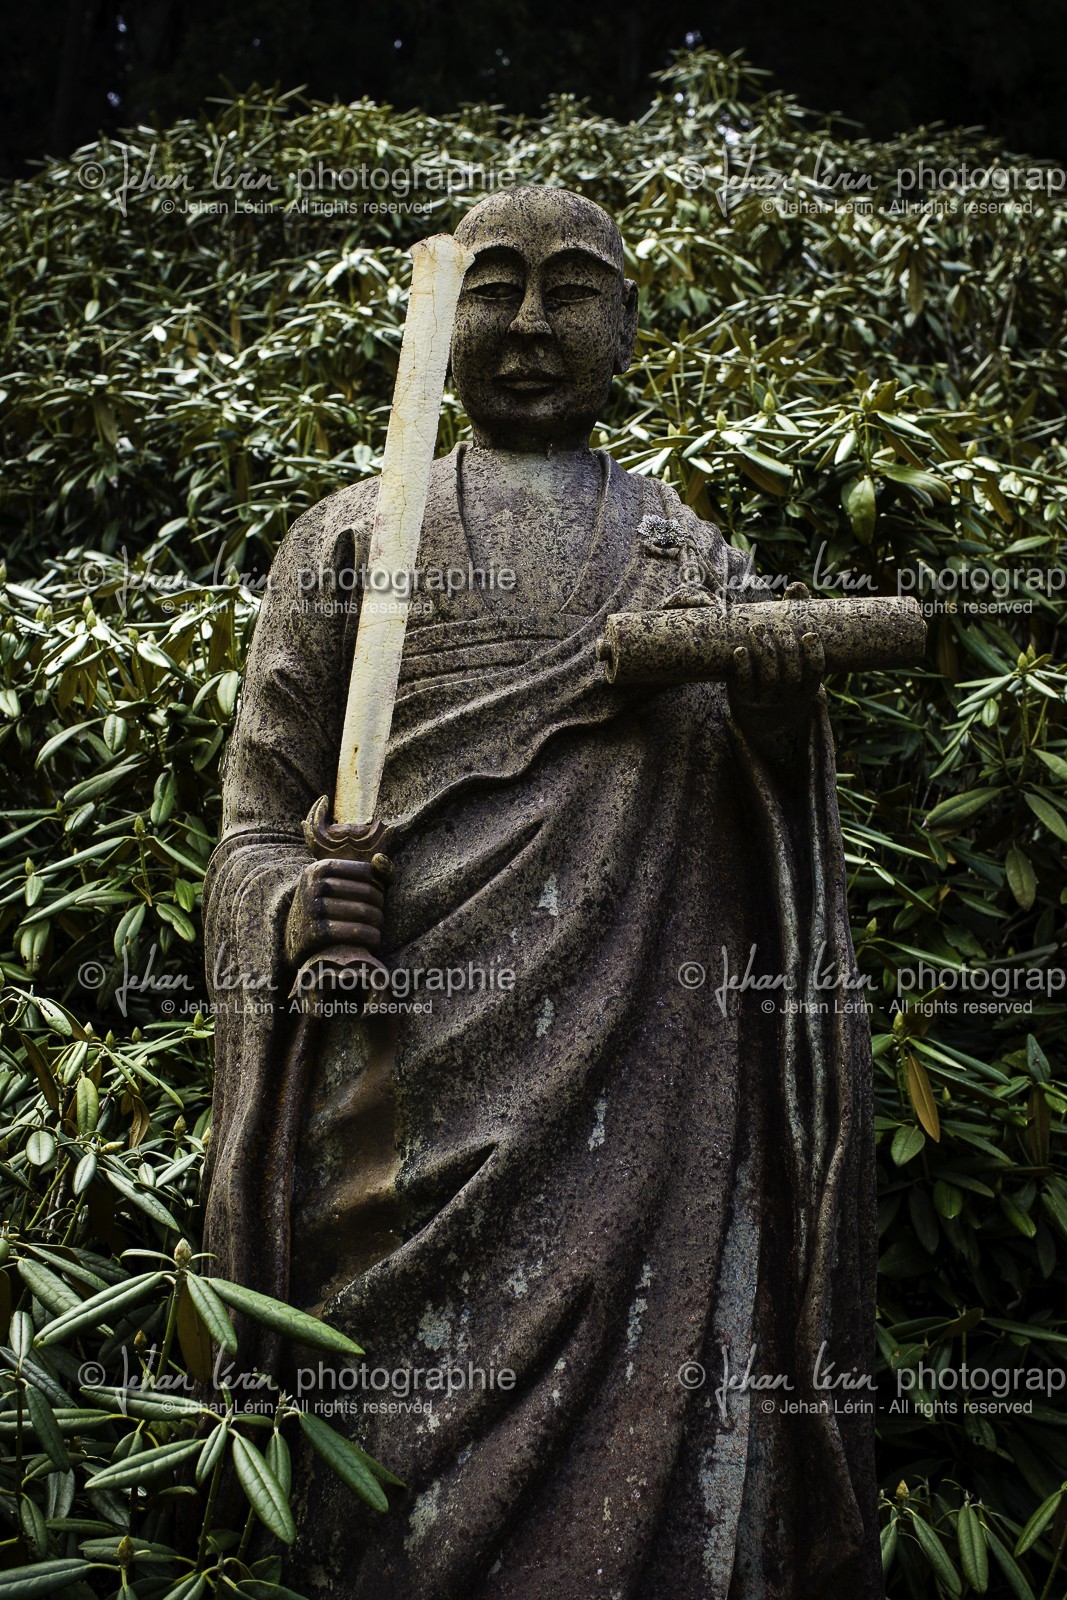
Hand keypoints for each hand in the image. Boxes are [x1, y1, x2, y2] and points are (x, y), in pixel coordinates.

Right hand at [284, 857, 385, 969]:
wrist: (295, 935)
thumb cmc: (325, 904)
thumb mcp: (335, 882)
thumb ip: (365, 870)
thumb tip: (380, 860)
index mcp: (320, 867)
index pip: (365, 871)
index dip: (378, 883)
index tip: (378, 894)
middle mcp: (315, 886)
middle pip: (367, 892)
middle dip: (379, 904)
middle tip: (379, 913)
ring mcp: (312, 909)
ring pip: (363, 912)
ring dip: (377, 921)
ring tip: (378, 925)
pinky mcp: (314, 933)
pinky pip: (353, 932)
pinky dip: (370, 936)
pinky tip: (374, 938)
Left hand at [728, 582, 824, 754]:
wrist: (755, 720)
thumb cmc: (778, 675)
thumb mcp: (789, 656)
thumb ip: (795, 620)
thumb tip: (797, 587)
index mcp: (805, 690)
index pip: (815, 673)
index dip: (814, 656)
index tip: (809, 634)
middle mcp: (788, 699)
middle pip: (791, 675)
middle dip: (786, 650)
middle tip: (778, 627)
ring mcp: (765, 702)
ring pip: (769, 679)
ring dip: (764, 653)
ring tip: (757, 629)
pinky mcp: (742, 702)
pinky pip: (744, 685)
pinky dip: (743, 667)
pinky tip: (739, 650)